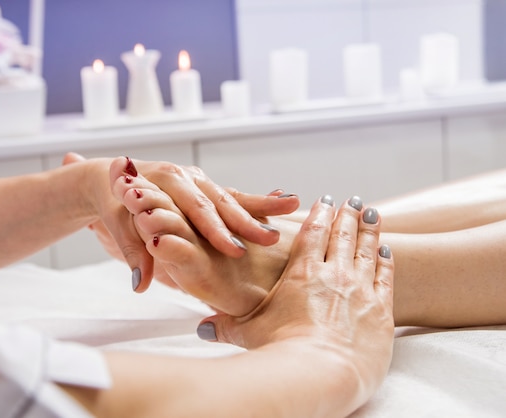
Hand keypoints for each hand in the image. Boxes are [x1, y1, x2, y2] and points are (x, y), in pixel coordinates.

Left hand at [65, 153, 299, 291]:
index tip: (235, 251)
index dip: (216, 231)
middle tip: (271, 240)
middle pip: (221, 201)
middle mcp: (186, 177)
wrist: (106, 178)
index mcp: (166, 181)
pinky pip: (236, 195)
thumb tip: (140, 284)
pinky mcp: (206, 188)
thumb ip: (132, 253)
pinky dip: (261, 200)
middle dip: (246, 222)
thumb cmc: (114, 204)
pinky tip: (288, 202)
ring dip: (260, 208)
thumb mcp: (117, 228)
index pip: (196, 210)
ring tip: (292, 211)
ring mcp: (198, 181)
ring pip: (232, 197)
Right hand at [206, 197, 394, 396]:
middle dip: (348, 215)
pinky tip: (387, 251)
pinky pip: (385, 277)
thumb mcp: (248, 334)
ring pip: (367, 250)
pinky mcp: (380, 310)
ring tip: (373, 213)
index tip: (325, 200)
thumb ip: (226, 326)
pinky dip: (386, 261)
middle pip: (343, 235)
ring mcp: (360, 289)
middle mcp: (333, 274)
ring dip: (370, 230)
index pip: (313, 234)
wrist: (322, 373)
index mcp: (302, 273)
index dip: (319, 214)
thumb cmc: (283, 351)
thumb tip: (204, 328)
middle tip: (353, 201)